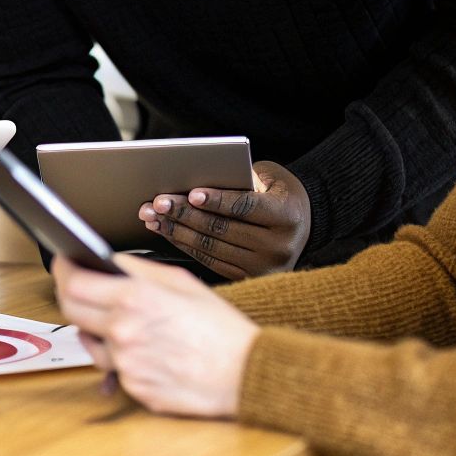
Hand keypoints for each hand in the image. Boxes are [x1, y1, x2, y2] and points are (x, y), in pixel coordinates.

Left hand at [53, 253, 258, 417]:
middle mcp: (122, 333)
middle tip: (81, 289)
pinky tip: (147, 351)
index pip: (73, 284)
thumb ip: (137, 270)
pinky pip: (114, 370)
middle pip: (71, 312)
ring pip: (92, 344)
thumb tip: (107, 262)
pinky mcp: (133, 390)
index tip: (63, 263)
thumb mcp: (181, 282)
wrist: (246, 374)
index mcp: (134, 300)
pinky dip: (121, 358)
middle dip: (71, 297)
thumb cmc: (220, 328)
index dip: (63, 271)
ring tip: (128, 324)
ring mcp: (125, 366)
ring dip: (98, 331)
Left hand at [140, 160, 310, 278]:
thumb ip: (243, 178)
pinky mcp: (248, 278)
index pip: (246, 207)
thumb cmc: (279, 195)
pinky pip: (209, 260)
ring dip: (177, 231)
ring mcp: (263, 267)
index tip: (191, 193)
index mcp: (287, 217)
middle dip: (185, 214)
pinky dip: (184, 245)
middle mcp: (279, 247)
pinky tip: (167, 232)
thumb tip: (199, 180)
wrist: (301, 227)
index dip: (217, 200)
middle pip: (222, 229)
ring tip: (154, 216)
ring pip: (211, 246)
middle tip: (158, 202)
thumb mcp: (271, 179)